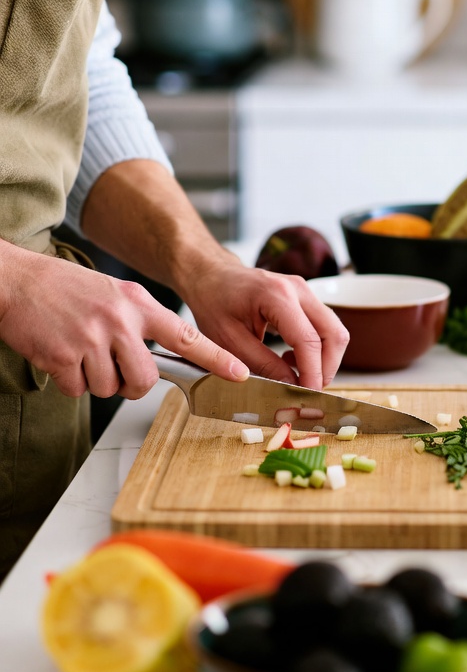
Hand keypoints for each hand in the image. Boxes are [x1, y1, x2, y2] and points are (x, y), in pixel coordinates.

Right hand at [0, 244, 248, 399]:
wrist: (18, 280)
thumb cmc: (66, 289)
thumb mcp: (114, 294)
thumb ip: (139, 322)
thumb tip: (156, 360)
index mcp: (137, 303)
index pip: (186, 335)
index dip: (216, 358)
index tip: (240, 373)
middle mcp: (119, 320)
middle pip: (144, 379)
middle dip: (131, 384)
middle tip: (113, 368)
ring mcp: (91, 338)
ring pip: (108, 389)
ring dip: (93, 380)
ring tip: (80, 351)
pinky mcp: (63, 356)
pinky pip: (77, 390)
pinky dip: (68, 381)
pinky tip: (61, 355)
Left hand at [181, 258, 349, 390]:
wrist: (212, 276)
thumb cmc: (215, 303)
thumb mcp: (229, 341)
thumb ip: (262, 364)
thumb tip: (290, 386)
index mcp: (277, 296)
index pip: (309, 340)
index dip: (312, 372)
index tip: (307, 395)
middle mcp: (298, 289)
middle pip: (334, 334)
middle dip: (327, 368)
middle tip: (308, 389)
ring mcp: (305, 290)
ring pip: (335, 330)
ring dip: (324, 359)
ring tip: (297, 374)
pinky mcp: (306, 297)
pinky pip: (325, 326)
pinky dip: (318, 348)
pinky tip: (293, 357)